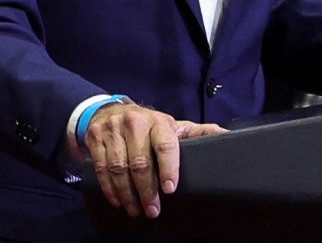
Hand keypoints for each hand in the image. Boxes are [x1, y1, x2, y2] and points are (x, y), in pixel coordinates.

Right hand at [86, 101, 224, 218]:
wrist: (110, 110)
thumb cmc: (147, 125)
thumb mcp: (172, 125)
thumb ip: (197, 133)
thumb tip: (225, 136)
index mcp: (157, 122)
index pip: (165, 145)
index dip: (168, 168)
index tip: (170, 190)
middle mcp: (134, 123)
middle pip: (140, 162)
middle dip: (147, 191)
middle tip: (152, 210)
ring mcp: (112, 130)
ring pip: (119, 168)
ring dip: (127, 194)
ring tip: (136, 210)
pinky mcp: (95, 138)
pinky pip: (101, 168)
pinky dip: (109, 188)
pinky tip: (118, 200)